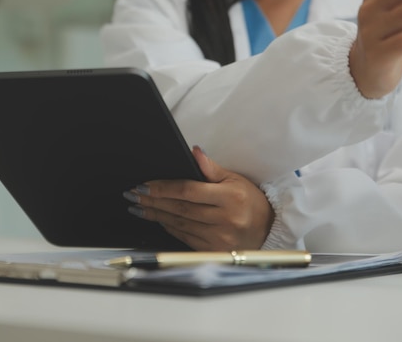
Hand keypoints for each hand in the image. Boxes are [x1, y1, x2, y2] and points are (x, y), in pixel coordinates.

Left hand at [123, 146, 274, 250]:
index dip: (163, 188)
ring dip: (155, 214)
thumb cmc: (251, 202)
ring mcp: (219, 238)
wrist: (268, 230)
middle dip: (153, 201)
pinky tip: (157, 219)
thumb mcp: (235, 179)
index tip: (144, 185)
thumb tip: (193, 151)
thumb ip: (211, 168)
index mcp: (230, 197)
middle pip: (180, 208)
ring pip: (179, 224)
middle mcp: (225, 219)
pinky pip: (184, 237)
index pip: (188, 190)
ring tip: (139, 206)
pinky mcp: (213, 250)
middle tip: (133, 195)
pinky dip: (168, 227)